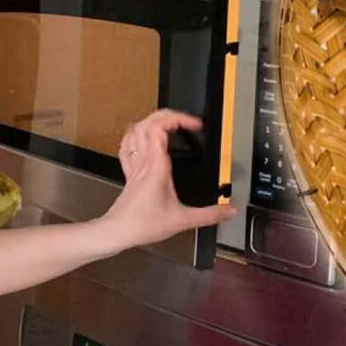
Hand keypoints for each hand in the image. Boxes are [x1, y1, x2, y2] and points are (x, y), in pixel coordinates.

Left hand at [100, 110, 235, 250]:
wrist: (118, 231)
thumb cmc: (142, 224)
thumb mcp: (182, 220)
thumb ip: (209, 215)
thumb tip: (228, 210)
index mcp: (156, 165)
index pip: (161, 128)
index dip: (179, 119)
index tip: (195, 124)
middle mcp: (144, 161)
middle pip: (147, 122)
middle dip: (166, 114)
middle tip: (184, 119)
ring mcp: (134, 165)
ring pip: (135, 131)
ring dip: (150, 121)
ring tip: (166, 122)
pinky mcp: (129, 173)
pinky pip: (127, 146)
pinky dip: (135, 136)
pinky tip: (141, 137)